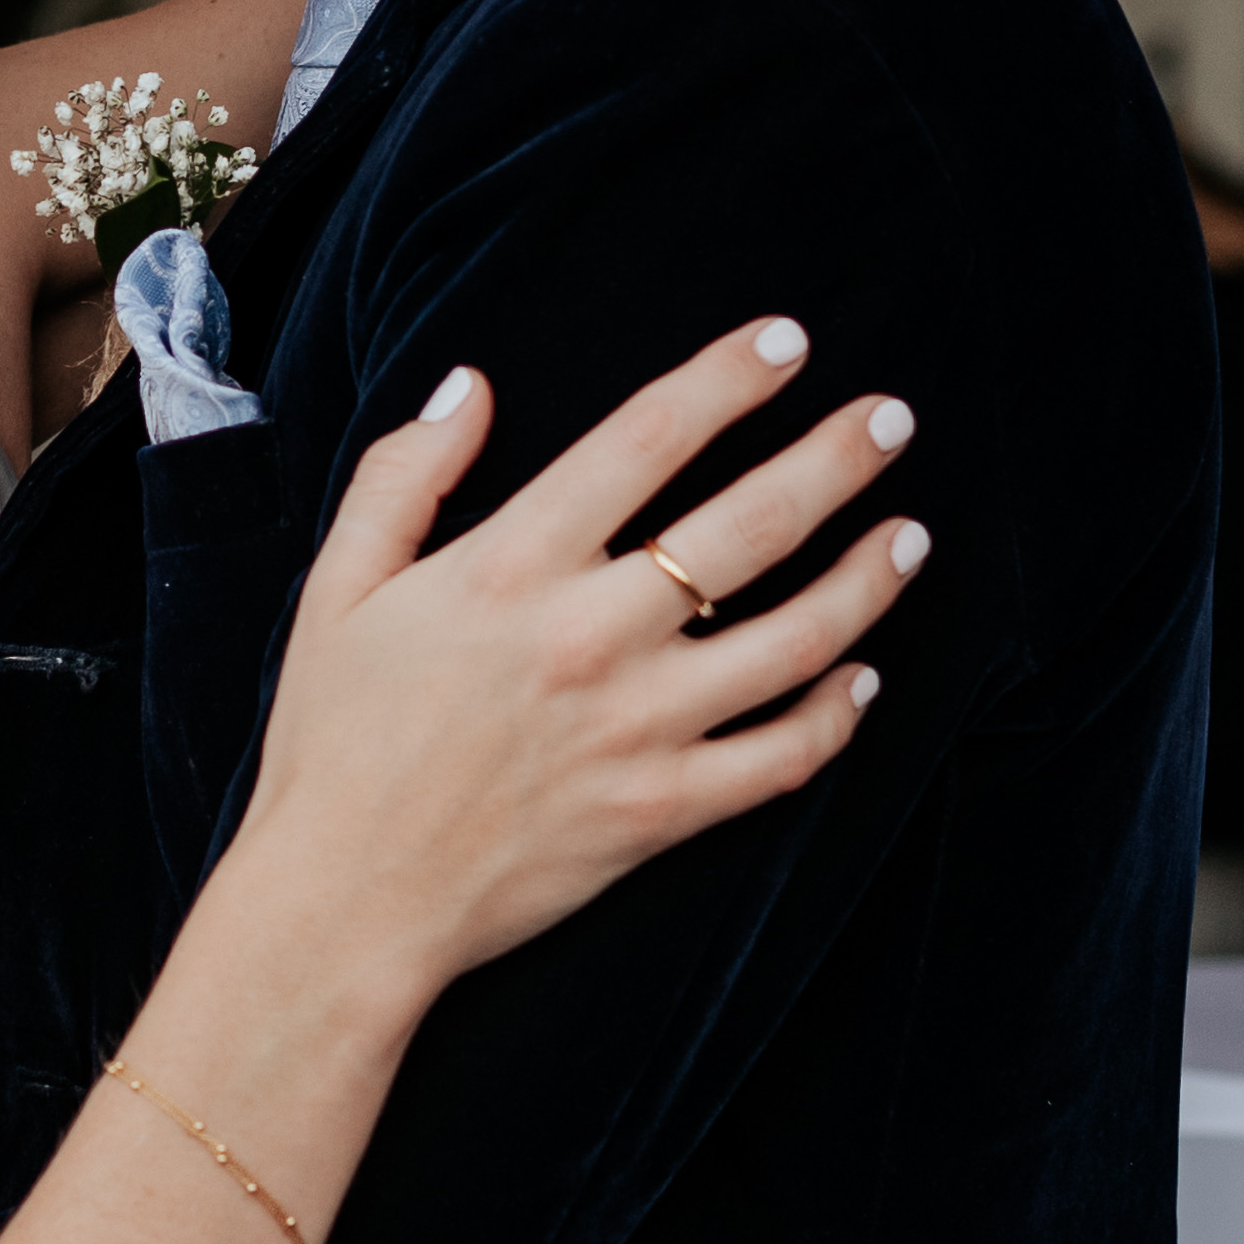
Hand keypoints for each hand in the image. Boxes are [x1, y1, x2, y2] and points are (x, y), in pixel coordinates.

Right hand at [230, 319, 924, 996]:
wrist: (345, 900)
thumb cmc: (334, 741)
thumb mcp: (339, 588)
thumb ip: (404, 476)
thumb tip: (469, 385)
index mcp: (510, 567)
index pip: (645, 439)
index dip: (726, 380)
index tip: (785, 343)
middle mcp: (589, 636)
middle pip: (749, 525)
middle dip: (835, 460)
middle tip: (892, 419)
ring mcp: (637, 728)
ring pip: (794, 640)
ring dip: (867, 581)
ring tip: (909, 537)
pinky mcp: (662, 811)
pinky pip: (781, 758)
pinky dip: (836, 717)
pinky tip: (863, 678)